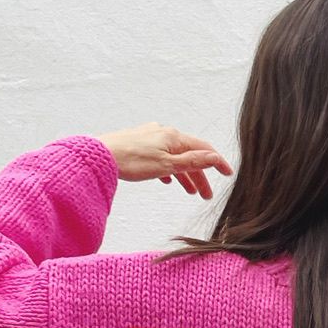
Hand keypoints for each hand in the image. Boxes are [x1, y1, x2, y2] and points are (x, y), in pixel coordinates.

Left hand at [99, 124, 233, 199]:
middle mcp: (164, 133)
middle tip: (206, 195)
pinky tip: (165, 179)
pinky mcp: (139, 142)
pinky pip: (160, 156)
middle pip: (189, 155)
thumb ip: (192, 162)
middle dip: (199, 175)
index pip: (203, 149)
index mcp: (174, 137)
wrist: (100, 155)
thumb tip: (215, 158)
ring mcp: (151, 136)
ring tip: (189, 191)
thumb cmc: (131, 160)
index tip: (227, 174)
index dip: (217, 162)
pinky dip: (168, 168)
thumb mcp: (167, 165)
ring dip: (184, 174)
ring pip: (174, 156)